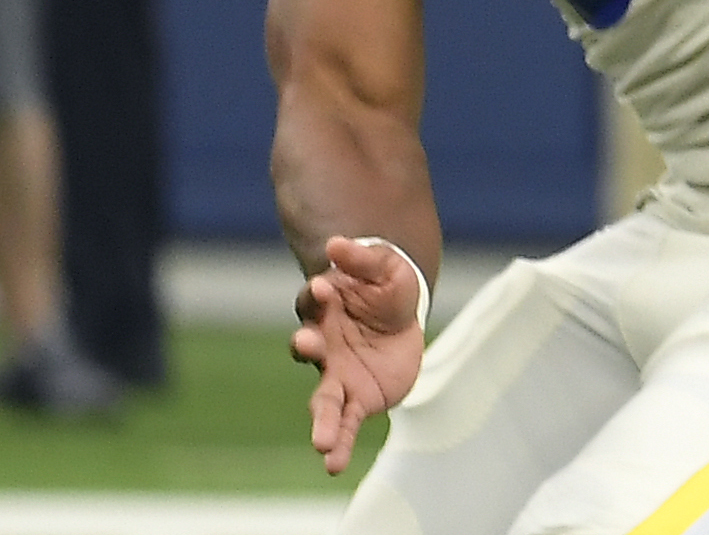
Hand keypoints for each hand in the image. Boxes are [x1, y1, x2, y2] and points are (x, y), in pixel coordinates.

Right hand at [291, 236, 423, 475]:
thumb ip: (362, 257)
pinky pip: (346, 424)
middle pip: (307, 349)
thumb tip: (337, 243)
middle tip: (307, 344)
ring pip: (323, 401)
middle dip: (305, 346)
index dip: (316, 293)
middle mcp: (323, 344)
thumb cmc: (387, 286)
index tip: (321, 284)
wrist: (402, 317)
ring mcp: (337, 374)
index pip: (312, 301)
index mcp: (326, 308)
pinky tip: (333, 465)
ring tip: (320, 443)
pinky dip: (340, 444)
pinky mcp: (357, 399)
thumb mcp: (385, 266)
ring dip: (321, 421)